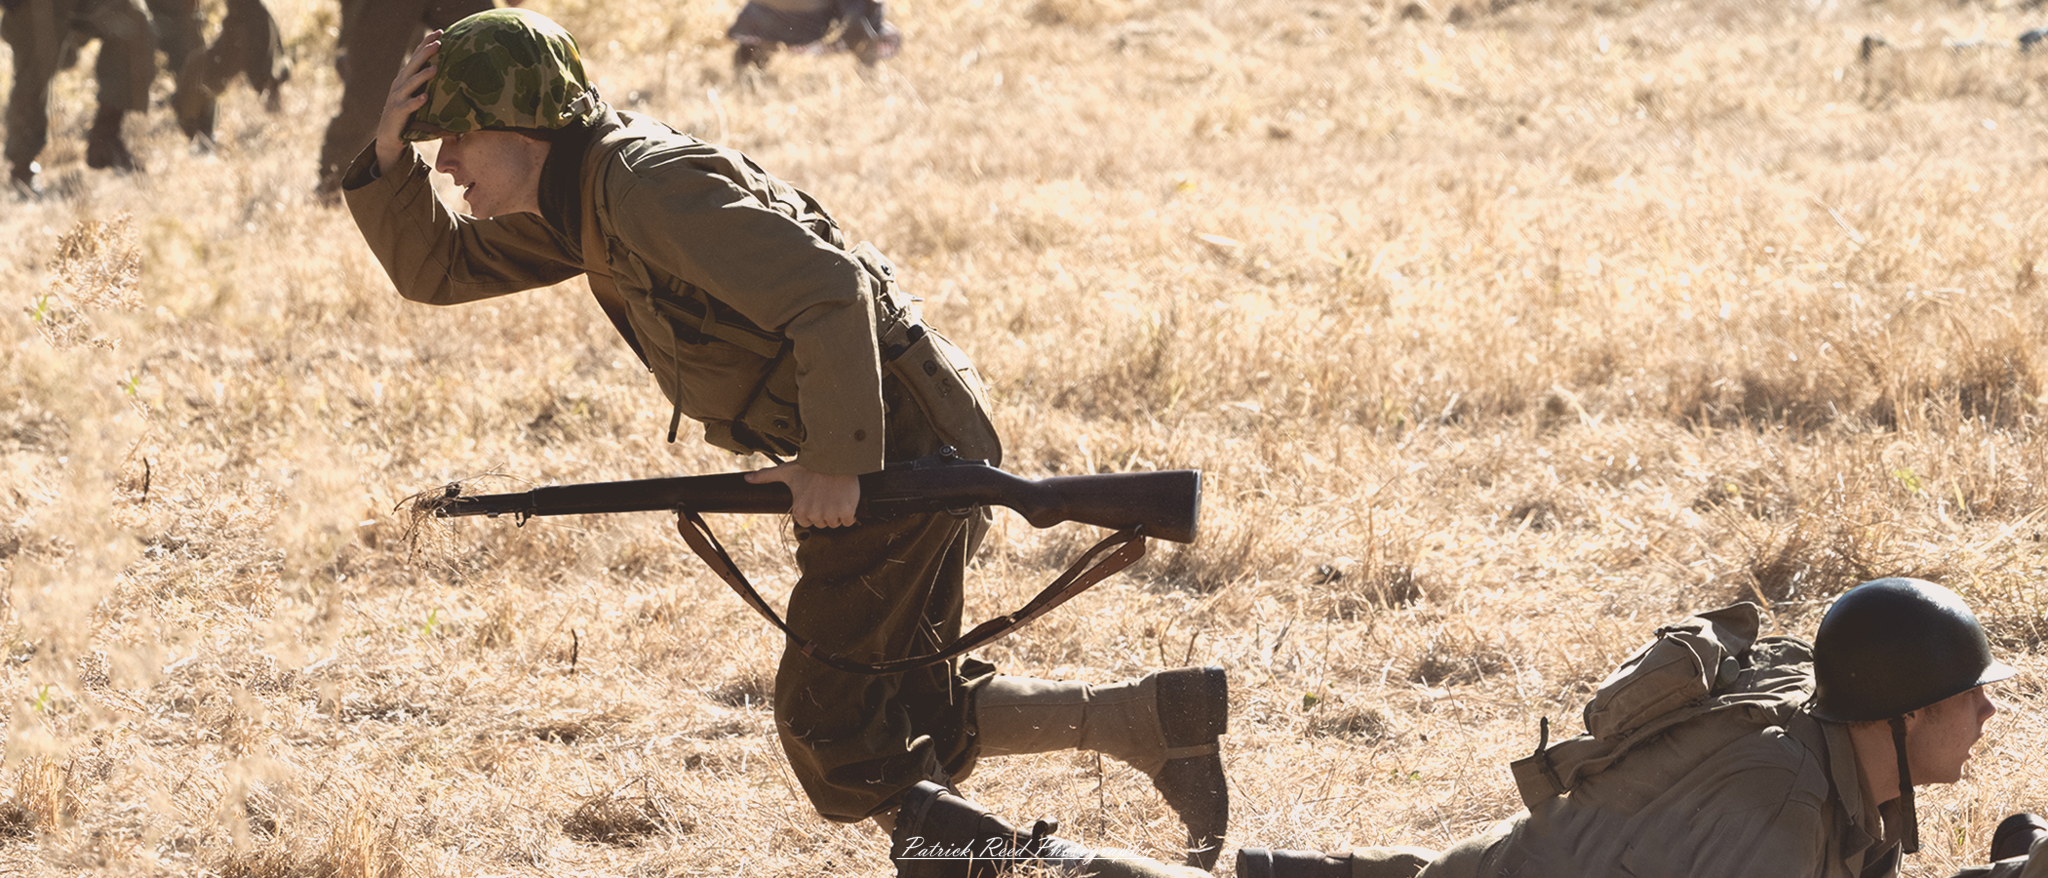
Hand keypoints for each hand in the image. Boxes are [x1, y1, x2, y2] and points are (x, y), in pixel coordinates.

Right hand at [374, 31, 441, 176]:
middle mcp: (400, 84)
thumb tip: (454, 73)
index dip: (426, 43)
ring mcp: (398, 98)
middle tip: (439, 42)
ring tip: (435, 68)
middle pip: (413, 65)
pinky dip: (416, 101)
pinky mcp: (398, 113)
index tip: (440, 31)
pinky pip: (408, 106)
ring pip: (410, 84)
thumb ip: (430, 84)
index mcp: (406, 78)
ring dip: (422, 76)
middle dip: (425, 53)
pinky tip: (425, 97)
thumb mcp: (419, 94)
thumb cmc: (409, 113)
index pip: (417, 57)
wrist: (390, 136)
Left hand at [746, 463, 860, 528]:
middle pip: (822, 523)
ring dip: (838, 513)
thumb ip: (766, 477)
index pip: (806, 522)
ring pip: (835, 523)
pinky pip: (849, 521)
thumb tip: (747, 478)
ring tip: (836, 496)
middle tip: (827, 495)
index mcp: (800, 509)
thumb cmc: (810, 465)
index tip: (815, 499)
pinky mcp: (846, 512)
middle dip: (825, 512)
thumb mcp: (786, 471)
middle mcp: (815, 515)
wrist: (835, 458)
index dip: (812, 511)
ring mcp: (831, 514)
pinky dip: (850, 514)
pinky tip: (847, 500)